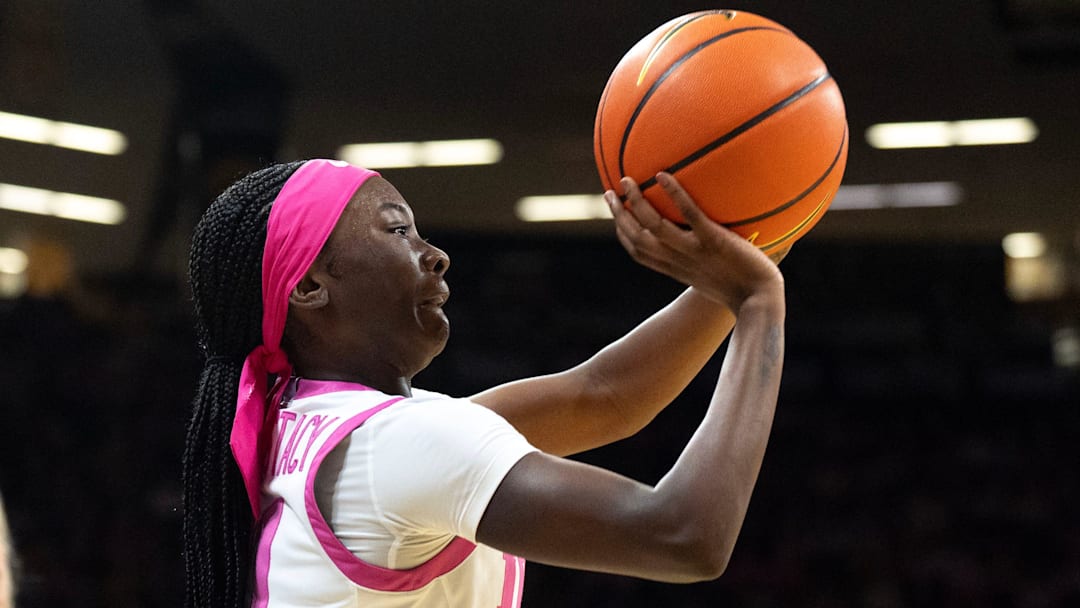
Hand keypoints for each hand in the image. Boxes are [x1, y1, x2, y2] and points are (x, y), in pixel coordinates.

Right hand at [607, 173, 783, 312]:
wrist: (760, 301)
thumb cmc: (745, 291)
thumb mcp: (716, 277)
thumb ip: (708, 260)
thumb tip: (713, 242)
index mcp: (677, 269)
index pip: (640, 253)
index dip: (623, 234)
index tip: (617, 216)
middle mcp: (679, 260)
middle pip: (637, 238)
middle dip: (619, 216)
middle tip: (609, 193)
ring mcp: (694, 250)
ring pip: (653, 226)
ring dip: (635, 202)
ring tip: (627, 180)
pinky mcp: (713, 240)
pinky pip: (690, 215)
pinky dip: (674, 195)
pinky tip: (662, 175)